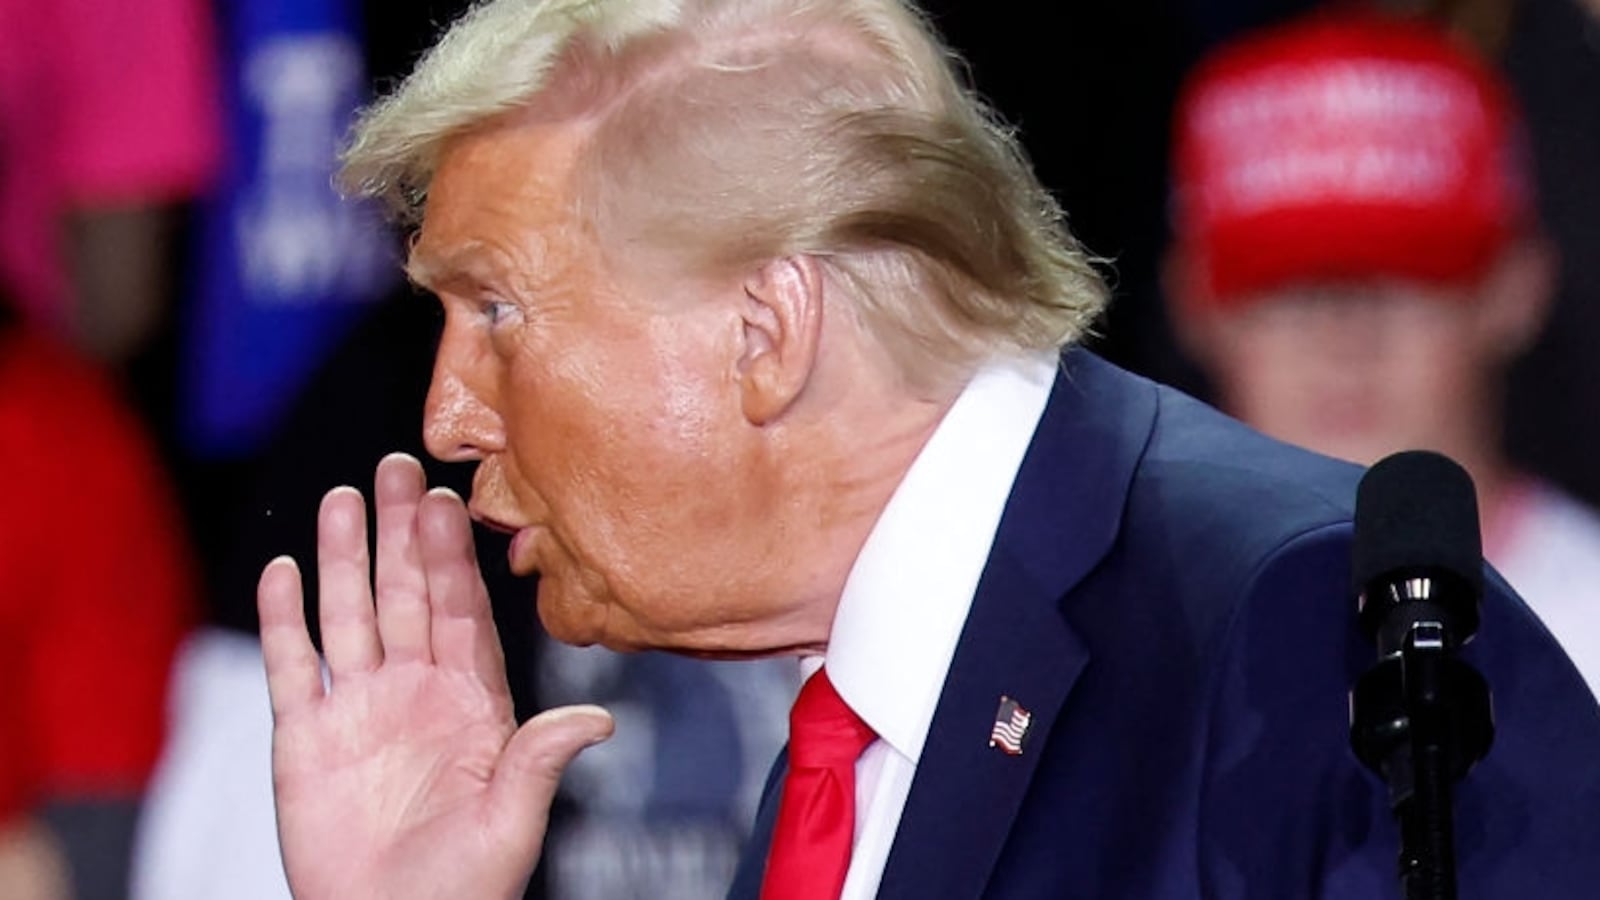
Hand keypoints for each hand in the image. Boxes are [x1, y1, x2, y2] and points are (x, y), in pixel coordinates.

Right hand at [258, 453, 612, 899]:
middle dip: (400, 532)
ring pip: (349, 615)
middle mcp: (415, 692)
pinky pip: (294, 666)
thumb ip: (540, 759)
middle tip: (397, 466)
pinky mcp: (305, 738)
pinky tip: (284, 570)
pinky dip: (285, 619)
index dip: (454, 557)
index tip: (450, 501)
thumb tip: (599, 717)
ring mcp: (359, 709)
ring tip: (343, 496)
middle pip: (406, 595)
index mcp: (472, 703)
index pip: (462, 611)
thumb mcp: (511, 821)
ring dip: (344, 557)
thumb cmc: (465, 887)